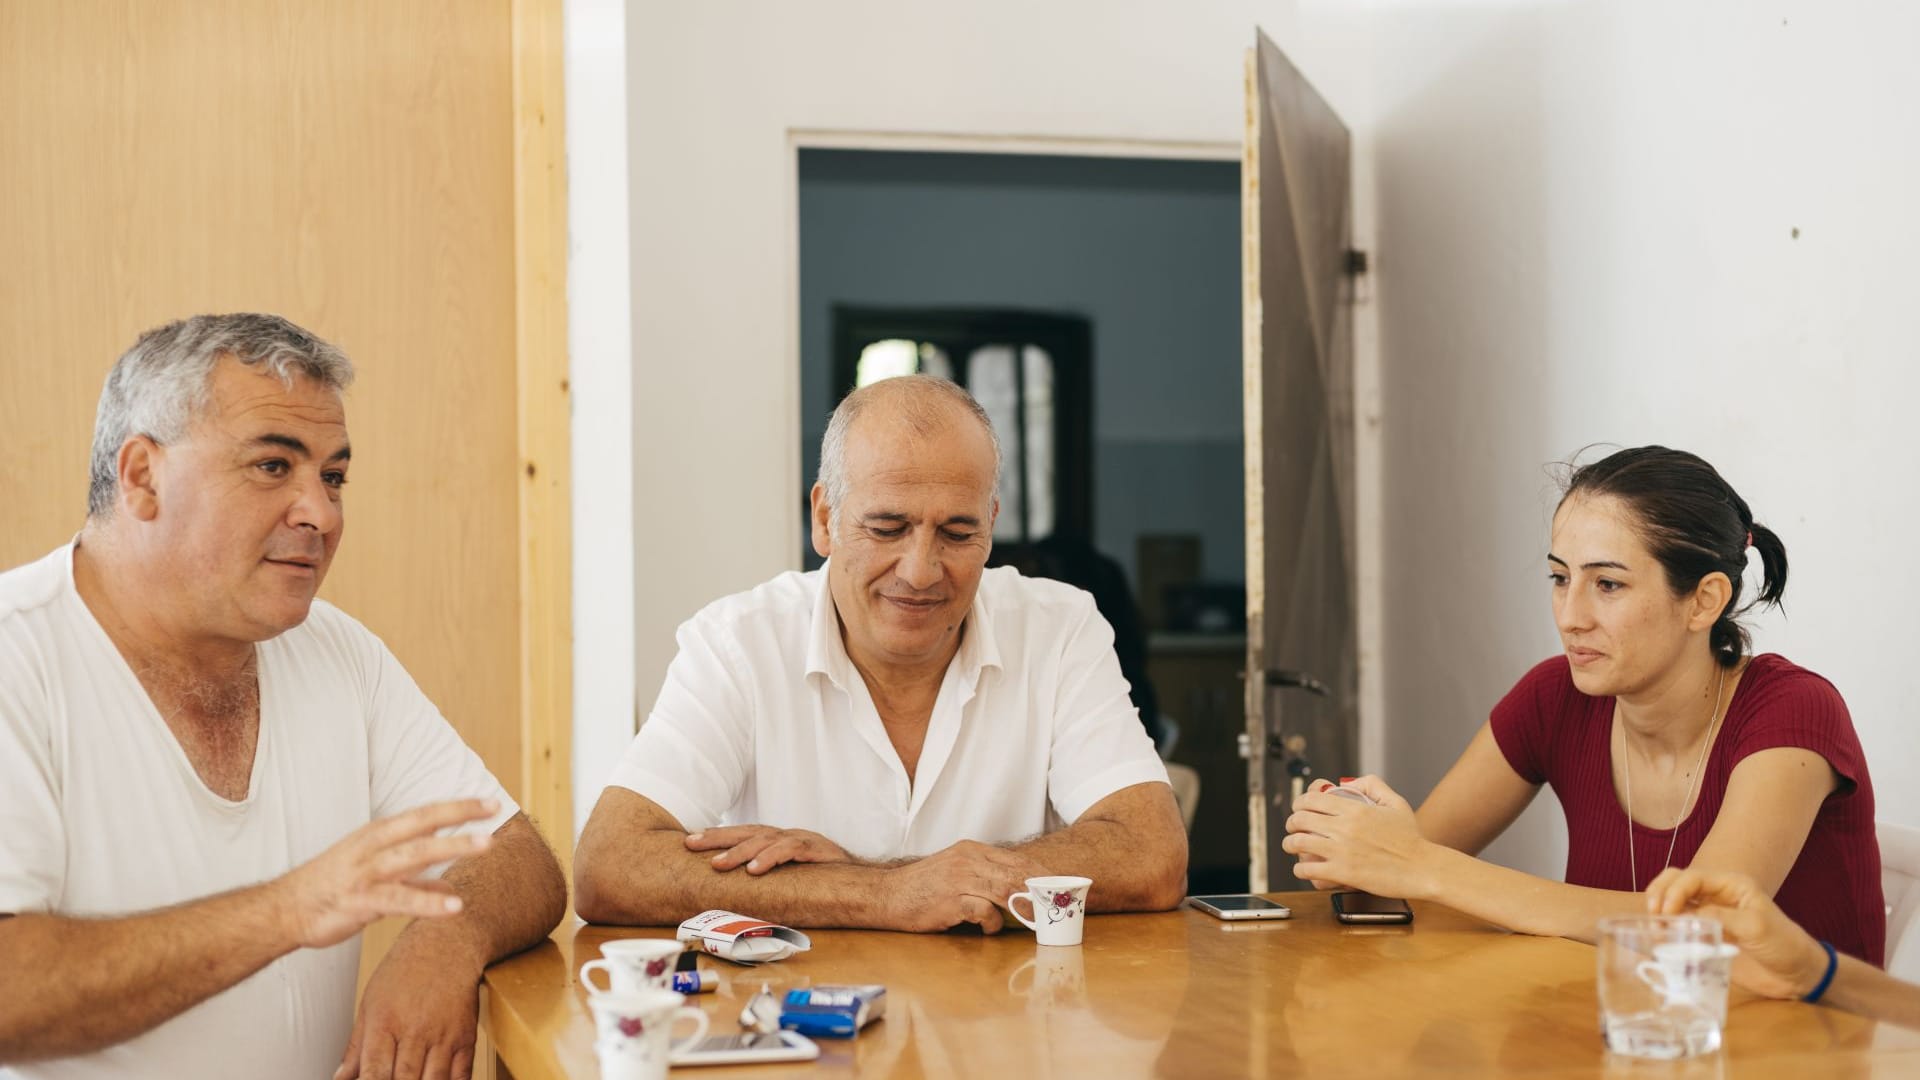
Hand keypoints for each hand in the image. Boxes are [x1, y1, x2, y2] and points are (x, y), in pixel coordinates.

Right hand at [275, 799, 498, 949]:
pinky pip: (399, 900)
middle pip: (421, 825)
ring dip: (451, 847)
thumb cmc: (329, 890)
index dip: (456, 807)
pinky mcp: (359, 902)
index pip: (422, 814)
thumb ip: (413, 879)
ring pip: (414, 854)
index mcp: (375, 836)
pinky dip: (428, 901)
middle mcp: (372, 848)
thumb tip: (446, 884)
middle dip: (459, 815)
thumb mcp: (373, 876)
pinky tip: (454, 906)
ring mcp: (365, 873)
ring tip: (486, 846)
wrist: (281, 911)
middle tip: (494, 811)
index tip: (488, 802)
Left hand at [335, 936, 479, 1079]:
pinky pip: (461, 1074)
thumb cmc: (405, 971)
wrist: (447, 945)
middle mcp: (415, 1030)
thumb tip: (341, 1078)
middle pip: (405, 1079)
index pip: (374, 1071)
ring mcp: (443, 1035)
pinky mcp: (465, 1037)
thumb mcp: (370, 1004)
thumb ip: (356, 1046)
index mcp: (385, 1023)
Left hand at [685, 825, 853, 874]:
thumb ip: (767, 876)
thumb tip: (734, 890)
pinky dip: (770, 858)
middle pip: (746, 832)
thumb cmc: (822, 877)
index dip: (716, 836)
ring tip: (717, 864)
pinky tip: (754, 869)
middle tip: (690, 844)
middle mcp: (785, 836)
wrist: (861, 877)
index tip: (690, 840)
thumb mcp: (790, 874)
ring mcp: (799, 840)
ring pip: (763, 840)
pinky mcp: (814, 848)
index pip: (742, 833)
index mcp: (776, 840)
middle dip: (716, 838)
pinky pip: (789, 850)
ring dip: (739, 852)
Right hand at [880, 841, 1048, 933]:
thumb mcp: (954, 870)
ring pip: (1006, 890)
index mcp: (972, 850)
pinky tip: (988, 929)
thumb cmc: (922, 888)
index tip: (1058, 889)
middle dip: (1040, 892)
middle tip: (1054, 908)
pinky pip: (984, 911)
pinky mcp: (952, 900)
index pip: (1017, 861)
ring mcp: (960, 879)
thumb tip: (1015, 891)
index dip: (1041, 876)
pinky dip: (993, 922)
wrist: (886, 895)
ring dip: (1023, 908)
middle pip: (1017, 874)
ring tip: (1032, 920)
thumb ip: (982, 874)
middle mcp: (968, 860)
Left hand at [1280, 776, 1431, 897]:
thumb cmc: (1411, 839)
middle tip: (1293, 828)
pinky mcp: (1342, 874)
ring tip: (1292, 846)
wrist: (1423, 869)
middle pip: (1300, 819)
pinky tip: (1304, 869)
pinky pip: (1307, 870)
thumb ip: (1372, 785)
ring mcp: (1341, 851)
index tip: (1299, 809)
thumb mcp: (1396, 802)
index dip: (1299, 803)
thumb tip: (1346, 783)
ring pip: (1297, 843)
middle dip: (1291, 823)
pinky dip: (1300, 869)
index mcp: (1355, 809)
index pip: (1311, 799)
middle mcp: (1345, 828)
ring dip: (1290, 844)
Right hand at [1645, 867, 1829, 999]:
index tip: (1665, 913)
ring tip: (1654, 925)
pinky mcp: (1707, 936)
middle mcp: (1716, 896)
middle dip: (1660, 892)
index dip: (1674, 891)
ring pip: (1675, 902)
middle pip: (1677, 882)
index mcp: (1731, 885)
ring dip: (1660, 909)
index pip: (1692, 878)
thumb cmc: (1783, 944)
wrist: (1797, 975)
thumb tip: (1685, 916)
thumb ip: (1720, 918)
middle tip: (1652, 913)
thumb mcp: (1755, 927)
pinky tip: (1661, 937)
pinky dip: (1667, 928)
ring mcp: (1710, 916)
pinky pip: (1681, 926)